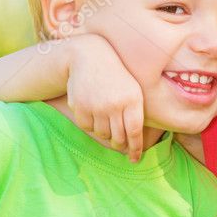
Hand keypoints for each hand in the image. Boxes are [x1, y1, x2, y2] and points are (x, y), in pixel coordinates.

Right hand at [66, 35, 145, 161]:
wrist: (90, 57)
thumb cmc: (116, 76)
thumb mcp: (132, 89)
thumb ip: (134, 113)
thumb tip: (133, 142)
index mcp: (132, 99)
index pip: (135, 132)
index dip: (135, 148)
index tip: (135, 159)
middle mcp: (115, 104)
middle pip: (118, 137)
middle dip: (120, 144)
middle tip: (121, 144)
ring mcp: (96, 106)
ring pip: (102, 134)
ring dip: (105, 132)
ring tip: (106, 118)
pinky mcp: (80, 106)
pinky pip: (87, 127)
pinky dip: (91, 125)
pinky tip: (94, 112)